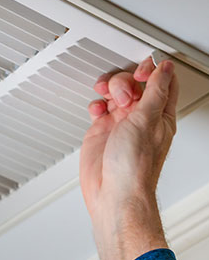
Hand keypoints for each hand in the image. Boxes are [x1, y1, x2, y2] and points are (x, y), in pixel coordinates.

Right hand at [80, 56, 178, 259]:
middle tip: (122, 96)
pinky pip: (98, 106)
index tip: (140, 71)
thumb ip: (155, 91)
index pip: (162, 82)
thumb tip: (164, 68)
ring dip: (108, 90)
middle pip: (134, 83)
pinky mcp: (102, 129)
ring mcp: (121, 122)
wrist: (112, 192)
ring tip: (108, 101)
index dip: (151, 70)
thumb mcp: (146, 120)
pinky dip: (95, 104)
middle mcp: (141, 117)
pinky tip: (97, 111)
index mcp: (160, 114)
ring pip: (114, 92)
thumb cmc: (134, 166)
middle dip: (125, 82)